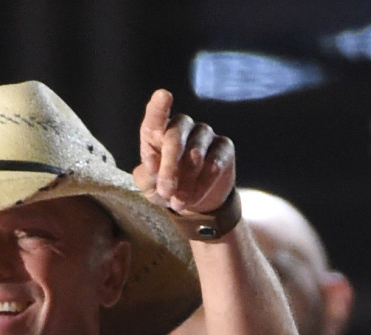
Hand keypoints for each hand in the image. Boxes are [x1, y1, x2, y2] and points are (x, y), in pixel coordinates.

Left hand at [134, 89, 234, 215]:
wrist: (195, 203)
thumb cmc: (166, 188)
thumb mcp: (149, 186)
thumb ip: (145, 176)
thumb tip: (153, 165)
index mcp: (158, 131)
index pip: (156, 116)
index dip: (159, 108)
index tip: (164, 96)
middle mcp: (183, 126)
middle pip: (174, 138)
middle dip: (169, 167)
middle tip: (166, 191)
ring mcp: (205, 134)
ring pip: (195, 153)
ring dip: (186, 181)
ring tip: (178, 203)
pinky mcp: (224, 147)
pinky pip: (214, 163)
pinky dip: (203, 184)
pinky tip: (194, 199)